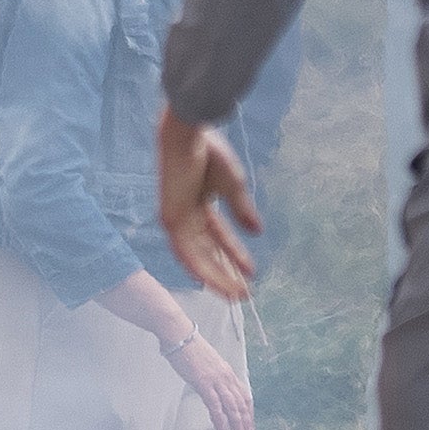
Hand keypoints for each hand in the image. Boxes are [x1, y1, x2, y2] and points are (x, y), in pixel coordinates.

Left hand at [159, 115, 263, 299]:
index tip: (252, 272)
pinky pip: (185, 252)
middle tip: (244, 293)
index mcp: (199, 204)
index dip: (235, 254)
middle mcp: (186, 215)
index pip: (218, 237)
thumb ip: (242, 210)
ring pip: (197, 258)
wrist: (190, 135)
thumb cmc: (211, 153)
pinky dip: (200, 267)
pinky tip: (214, 282)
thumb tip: (257, 232)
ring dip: (216, 277)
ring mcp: (177, 219)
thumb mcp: (233, 186)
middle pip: (208, 252)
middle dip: (226, 272)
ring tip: (235, 294)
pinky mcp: (170, 220)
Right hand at [164, 319, 255, 429]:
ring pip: (233, 408)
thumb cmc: (190, 349)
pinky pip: (216, 406)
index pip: (245, 398)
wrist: (179, 335)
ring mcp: (216, 380)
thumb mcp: (208, 364)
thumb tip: (214, 389)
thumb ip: (214, 377)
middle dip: (247, 427)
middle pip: (242, 406)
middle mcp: (227, 377)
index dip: (249, 416)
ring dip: (238, 427)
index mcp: (229, 373)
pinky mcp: (204, 383)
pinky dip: (221, 421)